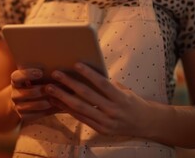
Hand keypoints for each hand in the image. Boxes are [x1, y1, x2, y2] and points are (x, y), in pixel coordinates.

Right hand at [10, 68, 58, 121]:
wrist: (21, 100)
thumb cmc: (33, 83)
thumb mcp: (32, 75)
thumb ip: (40, 71)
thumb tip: (55, 62)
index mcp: (15, 81)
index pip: (17, 77)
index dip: (28, 74)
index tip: (40, 72)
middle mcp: (14, 94)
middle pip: (28, 92)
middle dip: (42, 90)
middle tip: (55, 87)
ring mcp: (17, 106)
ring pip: (33, 105)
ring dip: (46, 102)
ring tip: (57, 98)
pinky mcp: (23, 116)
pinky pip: (36, 115)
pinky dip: (48, 111)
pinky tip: (58, 107)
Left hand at [44, 63, 158, 136]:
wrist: (145, 123)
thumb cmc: (133, 102)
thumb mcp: (125, 91)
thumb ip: (109, 85)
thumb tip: (90, 73)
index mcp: (121, 98)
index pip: (102, 84)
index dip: (89, 74)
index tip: (75, 64)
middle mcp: (113, 110)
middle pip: (87, 96)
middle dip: (69, 84)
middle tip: (55, 74)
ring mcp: (106, 122)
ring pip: (81, 108)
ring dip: (63, 98)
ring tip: (50, 89)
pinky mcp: (101, 130)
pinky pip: (82, 118)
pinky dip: (69, 109)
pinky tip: (58, 102)